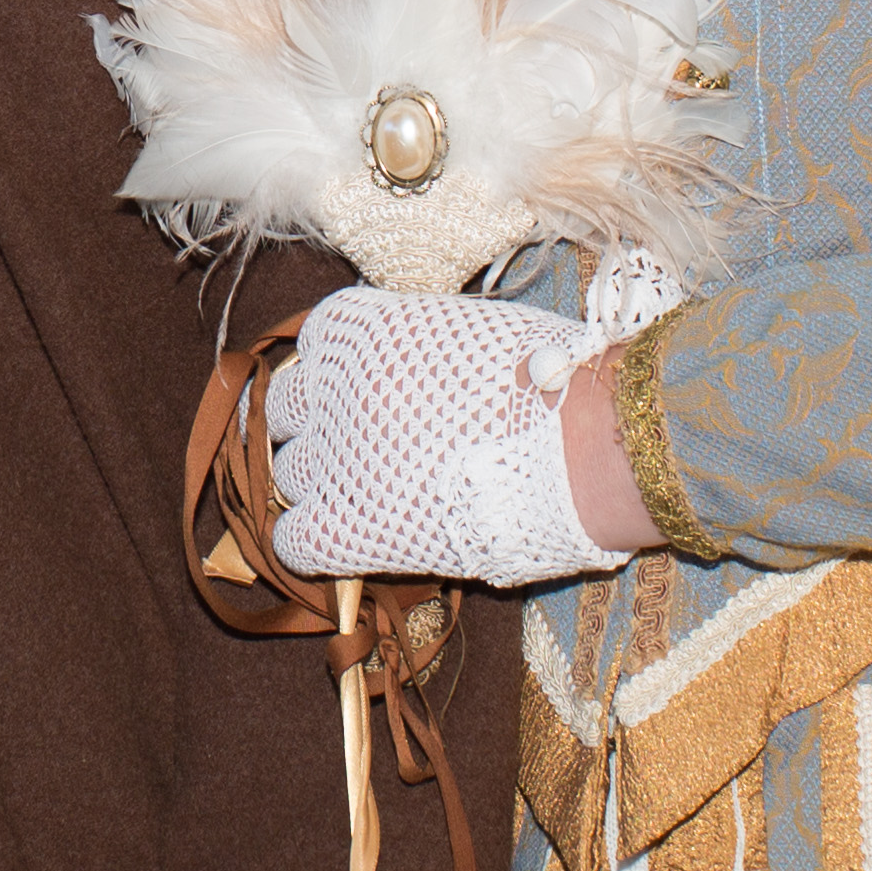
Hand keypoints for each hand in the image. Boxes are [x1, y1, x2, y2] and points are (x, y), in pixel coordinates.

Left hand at [265, 285, 637, 588]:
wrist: (584, 448)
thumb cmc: (548, 381)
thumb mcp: (468, 328)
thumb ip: (415, 343)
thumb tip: (406, 363)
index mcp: (361, 328)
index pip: (314, 347)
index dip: (340, 377)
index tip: (371, 396)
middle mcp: (333, 386)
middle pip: (287, 411)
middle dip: (323, 429)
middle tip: (372, 450)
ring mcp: (334, 458)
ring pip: (288, 475)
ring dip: (324, 485)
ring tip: (380, 497)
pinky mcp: (346, 527)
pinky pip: (293, 540)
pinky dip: (315, 543)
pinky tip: (355, 540)